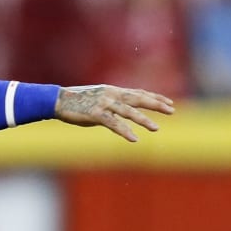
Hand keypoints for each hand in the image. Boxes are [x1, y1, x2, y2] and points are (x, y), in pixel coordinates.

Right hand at [55, 85, 174, 141]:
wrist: (58, 100)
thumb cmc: (77, 102)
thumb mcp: (99, 99)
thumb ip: (112, 105)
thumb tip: (123, 114)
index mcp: (113, 90)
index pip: (139, 93)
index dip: (155, 97)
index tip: (169, 103)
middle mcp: (112, 94)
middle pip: (139, 98)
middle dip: (156, 105)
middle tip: (172, 111)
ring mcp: (104, 103)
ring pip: (129, 112)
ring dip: (143, 120)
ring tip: (156, 128)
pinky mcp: (95, 114)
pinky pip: (113, 124)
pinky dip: (124, 131)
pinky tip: (134, 139)